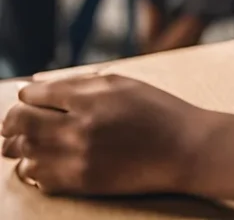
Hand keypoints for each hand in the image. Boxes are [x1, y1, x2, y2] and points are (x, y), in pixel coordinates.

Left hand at [1, 74, 207, 196]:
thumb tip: (35, 87)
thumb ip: (78, 82)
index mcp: (92, 97)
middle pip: (20, 124)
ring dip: (23, 144)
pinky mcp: (81, 183)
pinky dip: (36, 167)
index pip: (36, 95)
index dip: (28, 95)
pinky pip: (39, 177)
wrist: (184, 148)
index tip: (29, 97)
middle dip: (13, 120)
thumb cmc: (156, 110)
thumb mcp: (122, 83)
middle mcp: (79, 128)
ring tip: (34, 140)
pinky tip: (49, 158)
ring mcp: (78, 158)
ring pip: (24, 153)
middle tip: (17, 121)